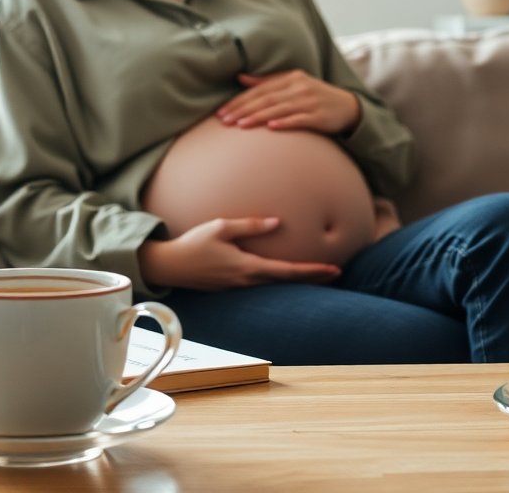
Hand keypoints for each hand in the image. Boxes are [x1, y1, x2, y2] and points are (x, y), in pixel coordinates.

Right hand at [138, 217, 340, 290]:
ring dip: (297, 279)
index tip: (333, 269)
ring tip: (318, 272)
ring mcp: (240, 286)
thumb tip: (278, 222)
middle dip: (312, 277)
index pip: (287, 271)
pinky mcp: (233, 285)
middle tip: (337, 272)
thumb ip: (250, 225)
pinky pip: (262, 283)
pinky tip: (285, 273)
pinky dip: (279, 278)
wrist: (170, 266)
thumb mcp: (221, 227)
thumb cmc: (194, 243)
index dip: (312, 271)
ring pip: (275, 284)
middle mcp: (247, 281)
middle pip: (287, 281)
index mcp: (247, 267)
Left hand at [216, 70, 361, 134]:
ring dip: (258, 117)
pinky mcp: (319, 116)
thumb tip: (240, 78)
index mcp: (291, 78)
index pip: (260, 90)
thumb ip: (267, 82)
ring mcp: (310, 102)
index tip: (222, 111)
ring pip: (279, 109)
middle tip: (224, 120)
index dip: (239, 100)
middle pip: (266, 99)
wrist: (347, 107)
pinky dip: (285, 123)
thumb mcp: (293, 84)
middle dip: (243, 110)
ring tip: (240, 125)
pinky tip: (271, 128)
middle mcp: (299, 88)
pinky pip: (300, 120)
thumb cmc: (314, 96)